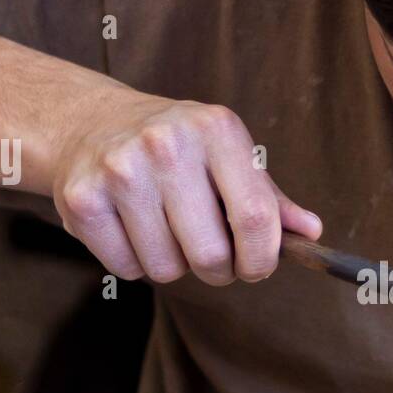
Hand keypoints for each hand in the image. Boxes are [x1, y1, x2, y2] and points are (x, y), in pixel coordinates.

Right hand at [52, 91, 321, 283]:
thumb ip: (269, 197)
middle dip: (218, 270)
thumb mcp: (227, 153)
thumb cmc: (176, 147)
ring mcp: (120, 170)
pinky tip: (130, 228)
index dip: (262, 258)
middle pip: (210, 255)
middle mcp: (166, 145)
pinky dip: (134, 263)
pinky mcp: (82, 199)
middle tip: (210, 254)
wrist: (89, 123)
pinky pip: (127, 269)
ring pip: (166, 269)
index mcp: (215, 130)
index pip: (254, 217)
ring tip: (165, 229)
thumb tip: (311, 232)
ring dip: (173, 265)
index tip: (256, 266)